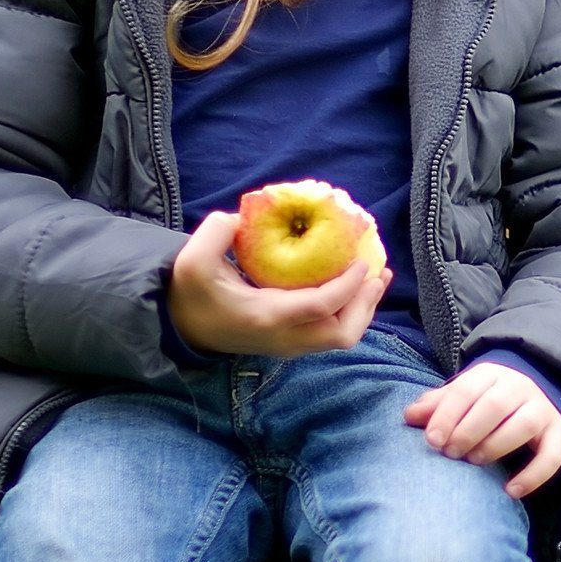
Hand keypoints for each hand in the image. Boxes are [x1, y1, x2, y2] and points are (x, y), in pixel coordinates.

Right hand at [165, 209, 386, 356]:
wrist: (182, 327)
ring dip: (363, 309)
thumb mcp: (192, 260)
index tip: (362, 261)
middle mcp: (285, 338)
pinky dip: (349, 311)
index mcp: (267, 317)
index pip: (321, 307)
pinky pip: (332, 332)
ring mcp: (290, 345)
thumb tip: (243, 217)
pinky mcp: (292, 342)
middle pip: (342, 334)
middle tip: (377, 273)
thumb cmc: (191, 293)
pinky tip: (356, 286)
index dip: (348, 286)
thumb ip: (216, 232)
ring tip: (377, 278)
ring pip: (341, 337)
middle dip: (366, 305)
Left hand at [405, 361, 560, 498]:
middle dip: (468, 432)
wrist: (539, 392)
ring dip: (495, 446)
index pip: (466, 390)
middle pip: (495, 406)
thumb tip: (408, 416)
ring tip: (474, 462)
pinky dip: (533, 476)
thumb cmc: (488, 399)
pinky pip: (551, 456)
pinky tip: (511, 491)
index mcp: (491, 374)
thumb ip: (437, 405)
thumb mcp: (463, 395)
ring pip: (524, 425)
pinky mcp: (560, 433)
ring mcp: (543, 409)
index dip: (447, 416)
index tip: (432, 440)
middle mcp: (520, 387)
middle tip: (450, 453)